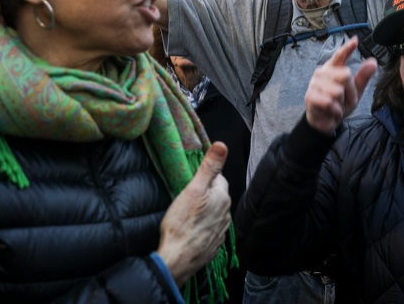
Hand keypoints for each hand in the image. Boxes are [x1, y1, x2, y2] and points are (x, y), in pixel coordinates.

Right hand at [157, 141, 231, 285]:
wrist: (178, 259)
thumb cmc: (182, 224)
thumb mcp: (193, 189)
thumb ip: (209, 167)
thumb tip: (221, 145)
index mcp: (222, 197)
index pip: (218, 178)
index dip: (205, 178)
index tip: (193, 181)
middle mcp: (225, 214)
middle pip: (217, 196)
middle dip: (205, 193)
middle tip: (188, 196)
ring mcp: (220, 230)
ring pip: (214, 213)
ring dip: (205, 210)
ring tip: (188, 213)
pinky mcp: (213, 244)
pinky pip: (210, 229)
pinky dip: (203, 226)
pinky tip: (191, 228)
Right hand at [304, 37, 377, 134]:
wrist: (326, 121)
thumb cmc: (339, 103)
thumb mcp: (355, 91)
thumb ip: (363, 77)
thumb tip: (373, 62)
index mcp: (333, 68)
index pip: (340, 56)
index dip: (347, 48)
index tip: (355, 40)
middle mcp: (322, 72)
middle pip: (345, 76)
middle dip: (350, 92)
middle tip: (344, 100)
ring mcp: (314, 84)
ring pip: (337, 91)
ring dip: (341, 104)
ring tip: (336, 106)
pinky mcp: (310, 96)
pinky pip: (329, 102)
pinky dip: (335, 110)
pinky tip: (331, 111)